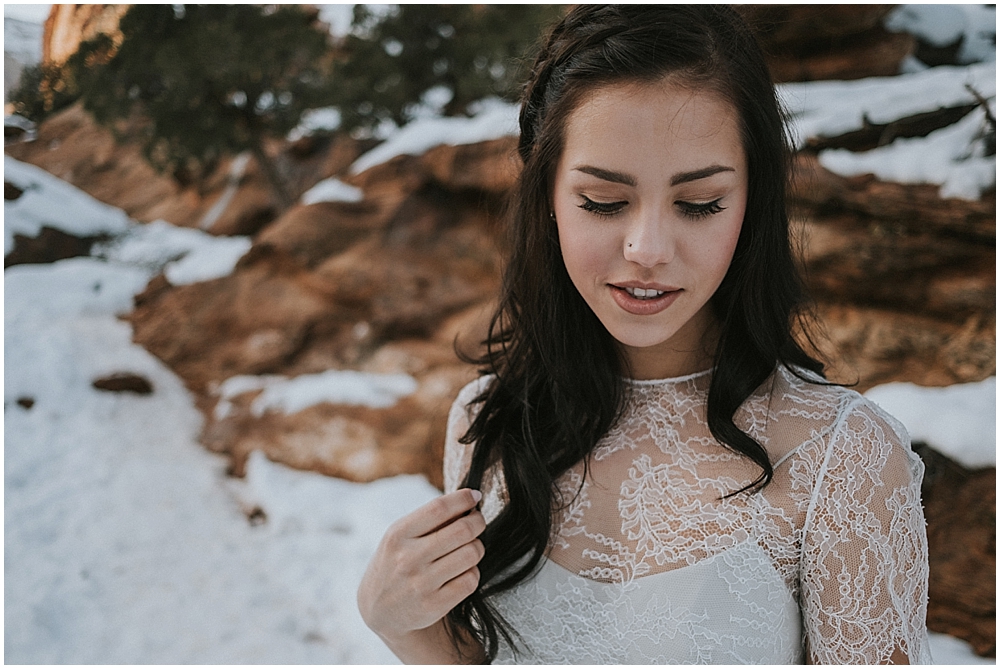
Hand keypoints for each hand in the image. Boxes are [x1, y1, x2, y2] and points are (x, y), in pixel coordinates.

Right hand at [358, 488, 485, 651]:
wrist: (378, 610)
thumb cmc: (395, 565)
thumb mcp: (400, 538)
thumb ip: (429, 520)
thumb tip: (467, 502)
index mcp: (398, 535)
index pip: (438, 508)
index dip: (463, 499)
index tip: (474, 496)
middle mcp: (408, 558)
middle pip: (461, 530)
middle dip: (478, 522)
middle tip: (478, 522)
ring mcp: (421, 583)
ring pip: (471, 554)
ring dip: (477, 547)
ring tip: (470, 548)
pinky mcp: (434, 605)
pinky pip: (470, 581)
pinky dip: (473, 572)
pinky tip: (464, 571)